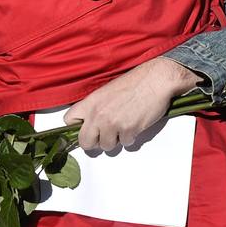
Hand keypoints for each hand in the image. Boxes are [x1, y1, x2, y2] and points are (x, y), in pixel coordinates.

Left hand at [65, 57, 200, 151]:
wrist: (156, 80)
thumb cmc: (136, 82)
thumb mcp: (108, 90)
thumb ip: (96, 106)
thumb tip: (92, 122)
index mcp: (91, 102)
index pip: (69, 120)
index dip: (77, 127)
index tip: (85, 128)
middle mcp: (99, 114)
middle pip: (85, 142)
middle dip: (95, 142)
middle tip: (104, 135)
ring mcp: (113, 124)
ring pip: (107, 146)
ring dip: (116, 140)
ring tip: (124, 126)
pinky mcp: (129, 130)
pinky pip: (125, 143)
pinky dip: (131, 137)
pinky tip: (135, 124)